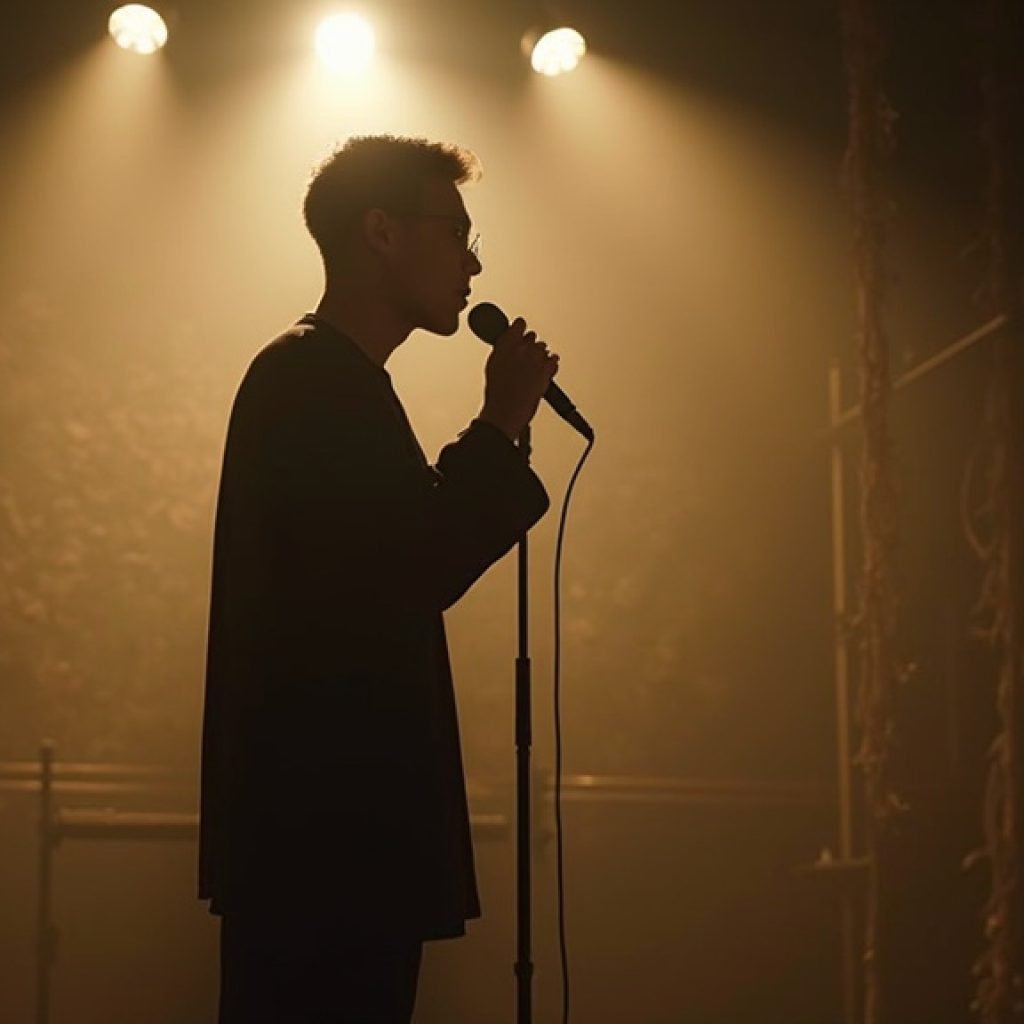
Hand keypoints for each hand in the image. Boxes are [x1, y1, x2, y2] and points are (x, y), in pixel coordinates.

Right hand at [478, 318, 558, 439]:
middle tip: (524, 357)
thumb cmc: (497, 391)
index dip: (519, 329)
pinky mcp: (548, 370)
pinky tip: (545, 369)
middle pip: (533, 336)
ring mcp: (537, 358)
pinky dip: (551, 363)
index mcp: (507, 342)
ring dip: (539, 355)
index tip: (518, 333)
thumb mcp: (493, 363)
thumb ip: (503, 349)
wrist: (507, 408)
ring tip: (532, 368)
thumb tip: (507, 345)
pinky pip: (554, 360)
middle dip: (529, 345)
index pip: (520, 323)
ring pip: (543, 348)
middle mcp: (524, 347)